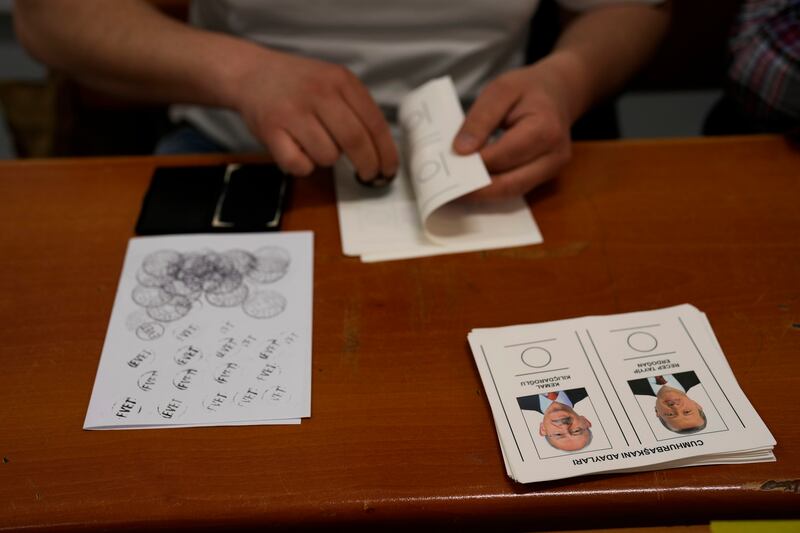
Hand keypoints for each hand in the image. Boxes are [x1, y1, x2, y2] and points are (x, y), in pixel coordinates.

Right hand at [233, 49, 397, 180]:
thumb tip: (381, 152)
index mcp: (341, 81)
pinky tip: (297, 150)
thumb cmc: (299, 85)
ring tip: (315, 144)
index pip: (375, 123)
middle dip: (367, 165)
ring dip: (327, 159)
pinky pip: (299, 165)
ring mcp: (293, 112)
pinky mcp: (271, 131)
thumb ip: (356, 109)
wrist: (251, 73)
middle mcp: (319, 93)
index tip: (389, 169)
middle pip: (355, 141)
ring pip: (328, 156)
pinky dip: (303, 166)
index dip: (386, 153)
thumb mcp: (333, 82)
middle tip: (368, 175)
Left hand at [453, 62, 573, 198]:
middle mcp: (554, 155)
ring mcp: (553, 169)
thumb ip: (480, 119)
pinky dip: (493, 188)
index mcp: (545, 129)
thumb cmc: (529, 89)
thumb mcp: (500, 90)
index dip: (474, 164)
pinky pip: (516, 188)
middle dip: (476, 188)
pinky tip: (473, 183)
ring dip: (483, 193)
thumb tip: (461, 151)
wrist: (559, 92)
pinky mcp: (546, 176)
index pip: (503, 156)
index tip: (447, 166)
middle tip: (447, 188)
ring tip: (456, 188)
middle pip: (509, 183)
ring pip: (512, 191)